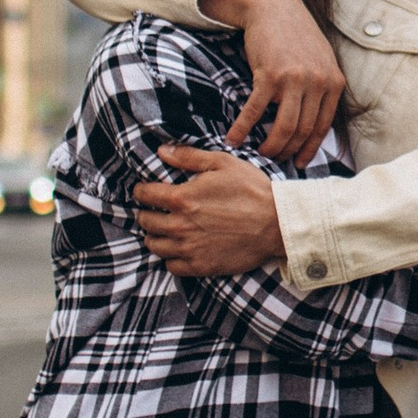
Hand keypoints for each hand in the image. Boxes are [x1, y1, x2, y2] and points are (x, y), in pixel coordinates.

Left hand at [135, 148, 287, 275]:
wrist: (277, 224)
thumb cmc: (252, 190)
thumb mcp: (223, 163)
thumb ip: (189, 157)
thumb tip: (162, 151)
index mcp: (181, 198)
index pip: (144, 195)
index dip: (141, 191)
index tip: (145, 191)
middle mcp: (180, 225)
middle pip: (145, 222)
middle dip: (146, 213)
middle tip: (155, 211)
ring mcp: (189, 249)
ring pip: (154, 246)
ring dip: (155, 237)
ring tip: (165, 231)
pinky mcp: (201, 266)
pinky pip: (171, 266)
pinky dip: (171, 258)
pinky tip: (180, 249)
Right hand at [200, 0, 344, 164]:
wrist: (274, 6)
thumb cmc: (296, 35)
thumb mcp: (322, 60)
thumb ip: (323, 87)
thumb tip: (318, 122)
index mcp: (334, 82)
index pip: (323, 127)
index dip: (310, 149)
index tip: (300, 163)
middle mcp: (318, 82)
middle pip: (303, 131)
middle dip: (288, 151)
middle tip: (275, 159)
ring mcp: (294, 79)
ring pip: (284, 127)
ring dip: (270, 146)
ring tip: (259, 154)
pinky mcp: (269, 75)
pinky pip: (255, 111)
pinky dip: (243, 128)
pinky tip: (233, 139)